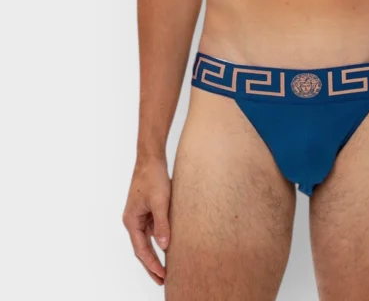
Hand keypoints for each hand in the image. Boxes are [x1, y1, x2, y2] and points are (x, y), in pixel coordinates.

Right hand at [122, 155, 171, 284]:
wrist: (151, 158)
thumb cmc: (153, 177)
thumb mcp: (160, 201)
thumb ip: (162, 224)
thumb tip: (165, 245)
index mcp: (131, 220)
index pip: (141, 249)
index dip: (151, 264)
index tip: (162, 276)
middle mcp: (133, 220)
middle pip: (142, 248)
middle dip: (151, 264)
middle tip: (162, 280)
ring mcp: (140, 215)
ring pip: (147, 239)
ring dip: (155, 253)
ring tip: (166, 268)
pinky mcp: (147, 209)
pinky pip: (152, 229)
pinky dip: (158, 239)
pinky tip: (167, 245)